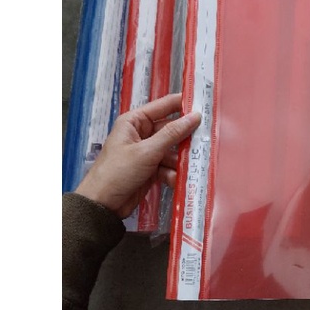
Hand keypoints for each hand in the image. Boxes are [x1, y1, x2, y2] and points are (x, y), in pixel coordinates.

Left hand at [75, 93, 200, 218]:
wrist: (102, 206)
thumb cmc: (118, 172)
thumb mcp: (147, 151)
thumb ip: (172, 134)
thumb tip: (195, 116)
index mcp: (135, 122)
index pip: (163, 106)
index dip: (183, 103)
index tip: (205, 103)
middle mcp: (142, 134)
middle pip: (171, 129)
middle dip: (186, 136)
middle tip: (207, 138)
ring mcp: (147, 152)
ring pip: (173, 150)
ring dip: (181, 159)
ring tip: (193, 165)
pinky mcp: (151, 169)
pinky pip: (169, 166)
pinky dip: (173, 173)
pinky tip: (177, 180)